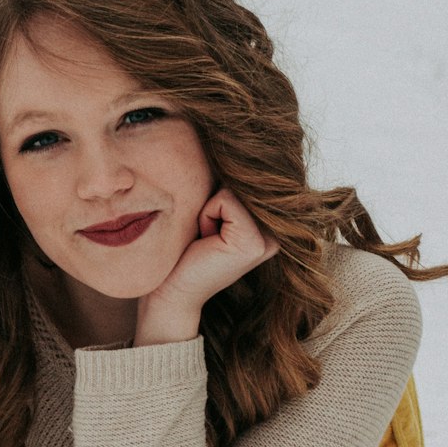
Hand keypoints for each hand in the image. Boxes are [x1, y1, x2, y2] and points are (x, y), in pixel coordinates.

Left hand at [143, 187, 278, 325]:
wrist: (172, 292)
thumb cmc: (185, 252)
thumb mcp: (214, 215)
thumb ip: (232, 191)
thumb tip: (237, 154)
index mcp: (270, 228)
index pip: (246, 183)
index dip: (218, 200)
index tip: (211, 232)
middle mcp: (276, 235)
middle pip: (242, 184)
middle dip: (215, 204)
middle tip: (207, 237)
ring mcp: (268, 240)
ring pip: (233, 190)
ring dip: (209, 210)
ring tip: (206, 240)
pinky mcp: (252, 242)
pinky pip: (225, 199)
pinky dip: (207, 214)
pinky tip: (206, 241)